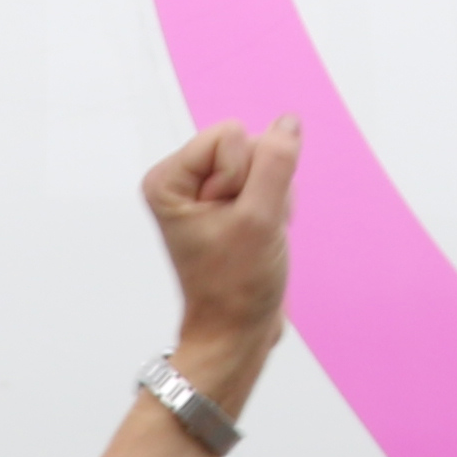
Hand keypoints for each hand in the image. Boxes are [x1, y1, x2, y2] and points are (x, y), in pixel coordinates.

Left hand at [144, 118, 299, 389]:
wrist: (237, 332)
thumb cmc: (236, 287)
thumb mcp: (261, 219)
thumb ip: (275, 163)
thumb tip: (288, 123)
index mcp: (168, 180)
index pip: (229, 135)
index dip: (242, 177)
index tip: (231, 219)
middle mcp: (183, 181)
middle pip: (247, 145)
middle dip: (260, 187)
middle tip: (247, 230)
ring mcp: (207, 192)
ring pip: (263, 161)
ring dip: (272, 198)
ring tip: (255, 237)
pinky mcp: (229, 203)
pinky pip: (270, 179)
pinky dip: (275, 207)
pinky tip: (263, 235)